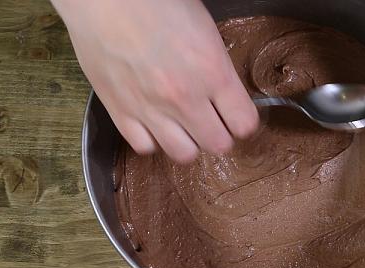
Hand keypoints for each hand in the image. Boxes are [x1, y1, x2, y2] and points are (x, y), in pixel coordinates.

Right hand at [52, 0, 258, 161]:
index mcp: (213, 72)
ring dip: (188, 143)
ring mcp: (151, 109)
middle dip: (220, 135)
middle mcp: (185, 98)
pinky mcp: (120, 112)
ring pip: (184, 155)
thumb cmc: (156, 2)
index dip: (244, 122)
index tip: (237, 117)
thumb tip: (226, 93)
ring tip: (183, 126)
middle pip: (218, 145)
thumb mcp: (205, 30)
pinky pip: (145, 148)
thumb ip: (218, 68)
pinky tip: (153, 122)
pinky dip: (152, 140)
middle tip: (212, 121)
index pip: (245, 124)